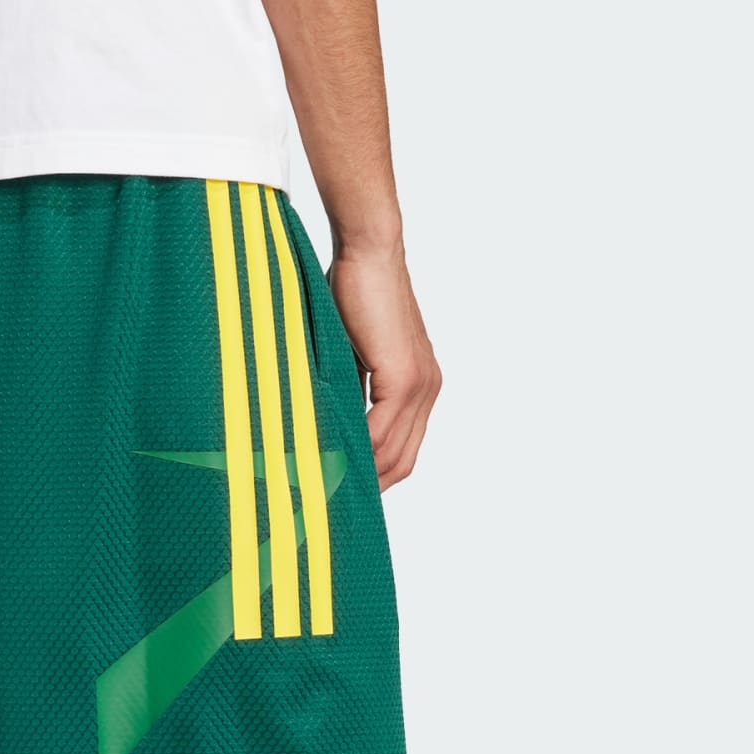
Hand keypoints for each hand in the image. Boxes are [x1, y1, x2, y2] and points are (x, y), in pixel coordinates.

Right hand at [327, 246, 440, 488]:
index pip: (403, 451)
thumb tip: (330, 429)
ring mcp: (420, 384)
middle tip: (331, 501)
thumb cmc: (353, 293)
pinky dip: (356, 452)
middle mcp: (428, 388)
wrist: (369, 252)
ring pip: (392, 453)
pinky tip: (330, 460)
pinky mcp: (403, 377)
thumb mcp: (353, 355)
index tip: (343, 490)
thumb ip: (353, 392)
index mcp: (420, 386)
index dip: (375, 477)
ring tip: (325, 488)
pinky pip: (380, 433)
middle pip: (402, 461)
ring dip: (359, 473)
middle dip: (369, 487)